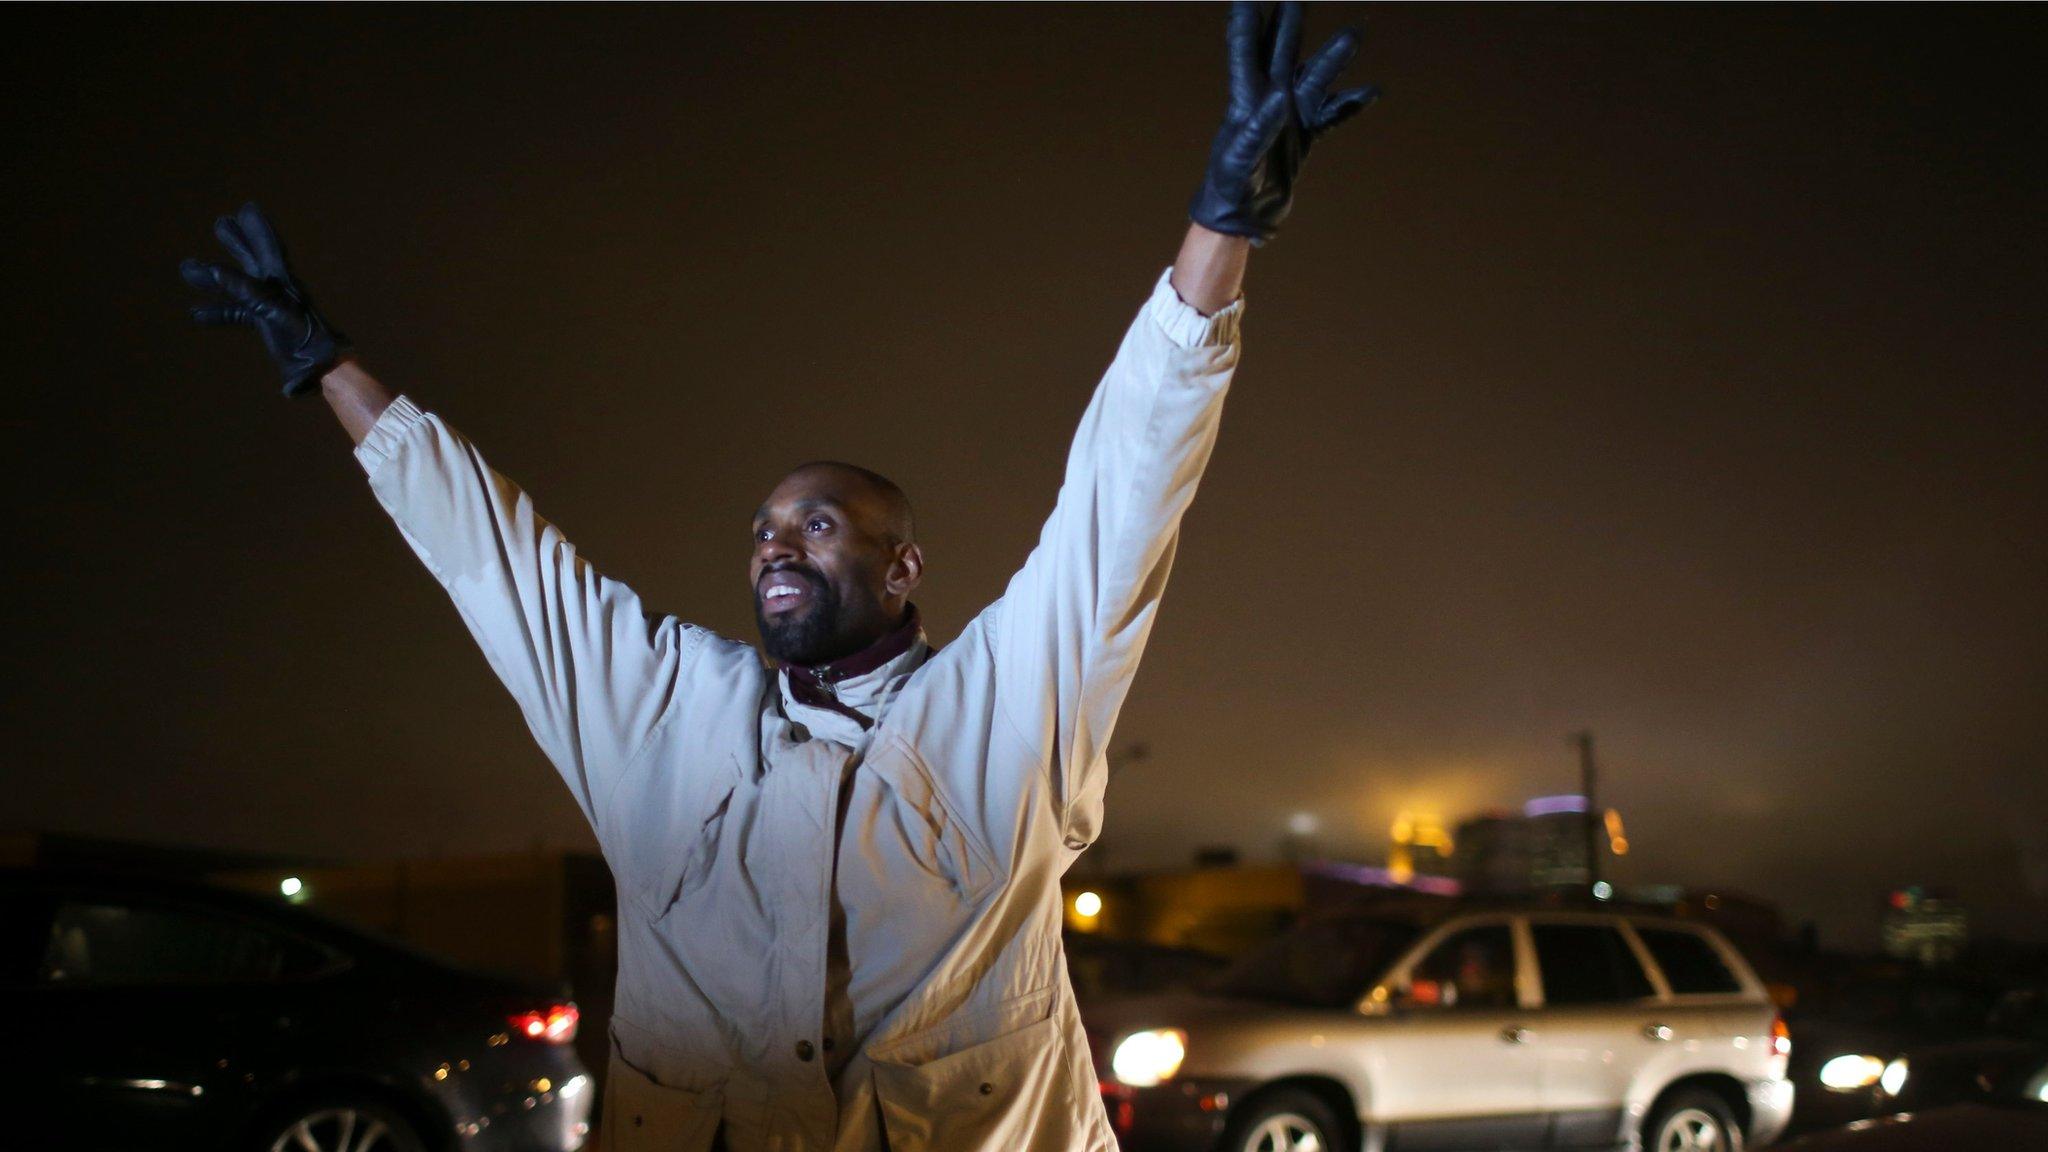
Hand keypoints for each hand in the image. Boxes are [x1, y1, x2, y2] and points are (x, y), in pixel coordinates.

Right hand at [181, 203, 350, 397]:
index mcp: (282, 282)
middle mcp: (276, 289)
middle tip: (221, 223)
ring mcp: (270, 306)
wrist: (319, 366)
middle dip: (237, 242)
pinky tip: (196, 313)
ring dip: (214, 278)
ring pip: (238, 286)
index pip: (268, 248)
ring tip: (186, 268)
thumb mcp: (273, 312)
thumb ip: (247, 291)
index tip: (247, 209)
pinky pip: (238, 313)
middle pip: (252, 260)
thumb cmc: (304, 339)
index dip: (258, 229)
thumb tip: (216, 271)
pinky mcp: (266, 324)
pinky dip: (219, 311)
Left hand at [1188, 2, 1378, 244]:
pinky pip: (1329, 115)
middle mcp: (1268, 101)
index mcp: (1246, 101)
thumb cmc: (1230, 191)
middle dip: (1290, 21)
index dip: (1248, 22)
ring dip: (1333, 59)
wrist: (1242, 219)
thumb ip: (1256, 129)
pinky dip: (1349, 105)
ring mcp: (1288, 118)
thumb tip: (1279, 96)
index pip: (1246, 51)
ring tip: (1355, 32)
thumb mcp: (1240, 161)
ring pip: (1314, 79)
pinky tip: (1369, 93)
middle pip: (1282, 51)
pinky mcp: (1302, 138)